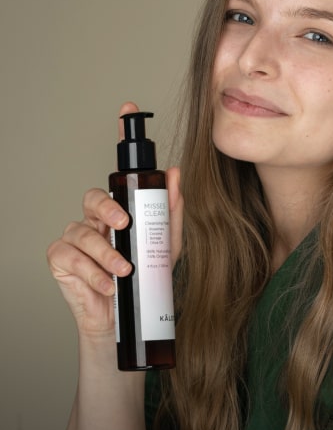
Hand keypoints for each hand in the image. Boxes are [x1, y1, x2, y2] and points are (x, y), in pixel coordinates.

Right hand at [46, 102, 183, 340]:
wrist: (126, 319)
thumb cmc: (144, 280)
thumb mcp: (166, 247)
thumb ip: (170, 213)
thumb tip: (174, 174)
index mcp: (121, 210)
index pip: (119, 173)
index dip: (122, 138)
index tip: (128, 109)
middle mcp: (97, 218)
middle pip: (95, 196)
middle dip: (108, 208)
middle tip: (124, 224)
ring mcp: (76, 236)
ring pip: (83, 230)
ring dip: (106, 252)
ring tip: (123, 271)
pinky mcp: (61, 257)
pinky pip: (70, 254)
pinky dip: (91, 271)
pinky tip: (106, 284)